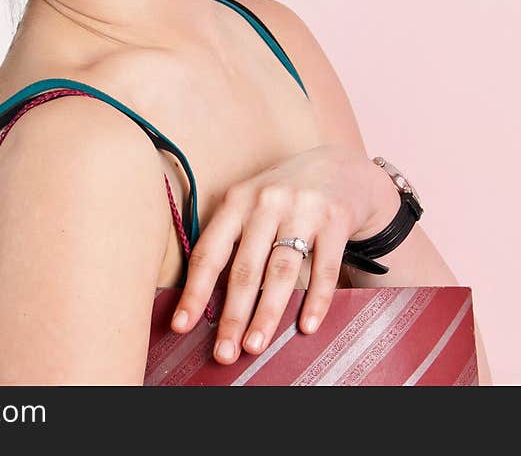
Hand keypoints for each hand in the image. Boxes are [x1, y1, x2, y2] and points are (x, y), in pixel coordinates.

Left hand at [170, 143, 398, 363]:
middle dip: (232, 315)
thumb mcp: (251, 201)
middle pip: (245, 268)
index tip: (181, 326)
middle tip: (224, 353)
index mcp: (238, 199)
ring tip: (255, 345)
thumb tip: (205, 296)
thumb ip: (231, 236)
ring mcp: (303, 210)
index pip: (210, 252)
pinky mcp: (335, 220)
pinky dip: (316, 300)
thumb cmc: (284, 194)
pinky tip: (306, 326)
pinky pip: (324, 268)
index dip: (194, 291)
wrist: (339, 167)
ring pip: (281, 271)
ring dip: (267, 314)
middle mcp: (267, 202)